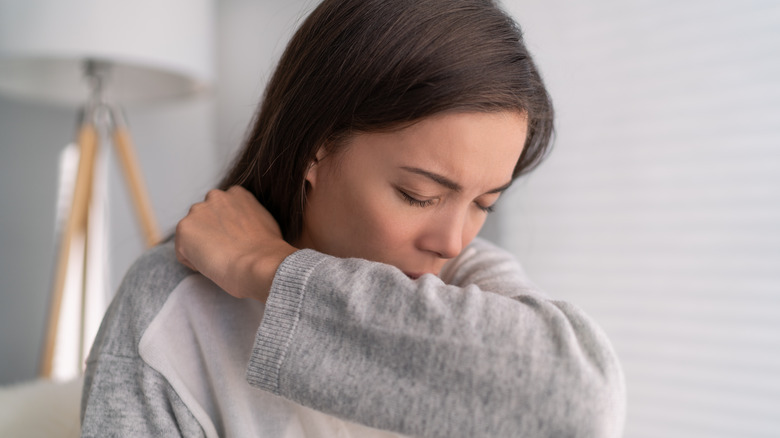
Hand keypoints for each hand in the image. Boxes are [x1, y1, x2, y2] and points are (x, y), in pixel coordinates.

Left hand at [175, 186, 296, 301]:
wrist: (257, 264)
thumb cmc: (267, 251)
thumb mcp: (264, 222)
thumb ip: (248, 217)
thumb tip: (243, 229)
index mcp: (236, 193)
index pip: (222, 210)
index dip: (228, 230)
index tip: (235, 243)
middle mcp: (215, 196)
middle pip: (205, 219)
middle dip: (211, 234)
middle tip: (226, 253)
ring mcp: (197, 211)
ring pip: (192, 235)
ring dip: (201, 248)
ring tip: (220, 261)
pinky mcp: (183, 228)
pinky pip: (183, 252)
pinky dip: (194, 262)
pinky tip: (212, 266)